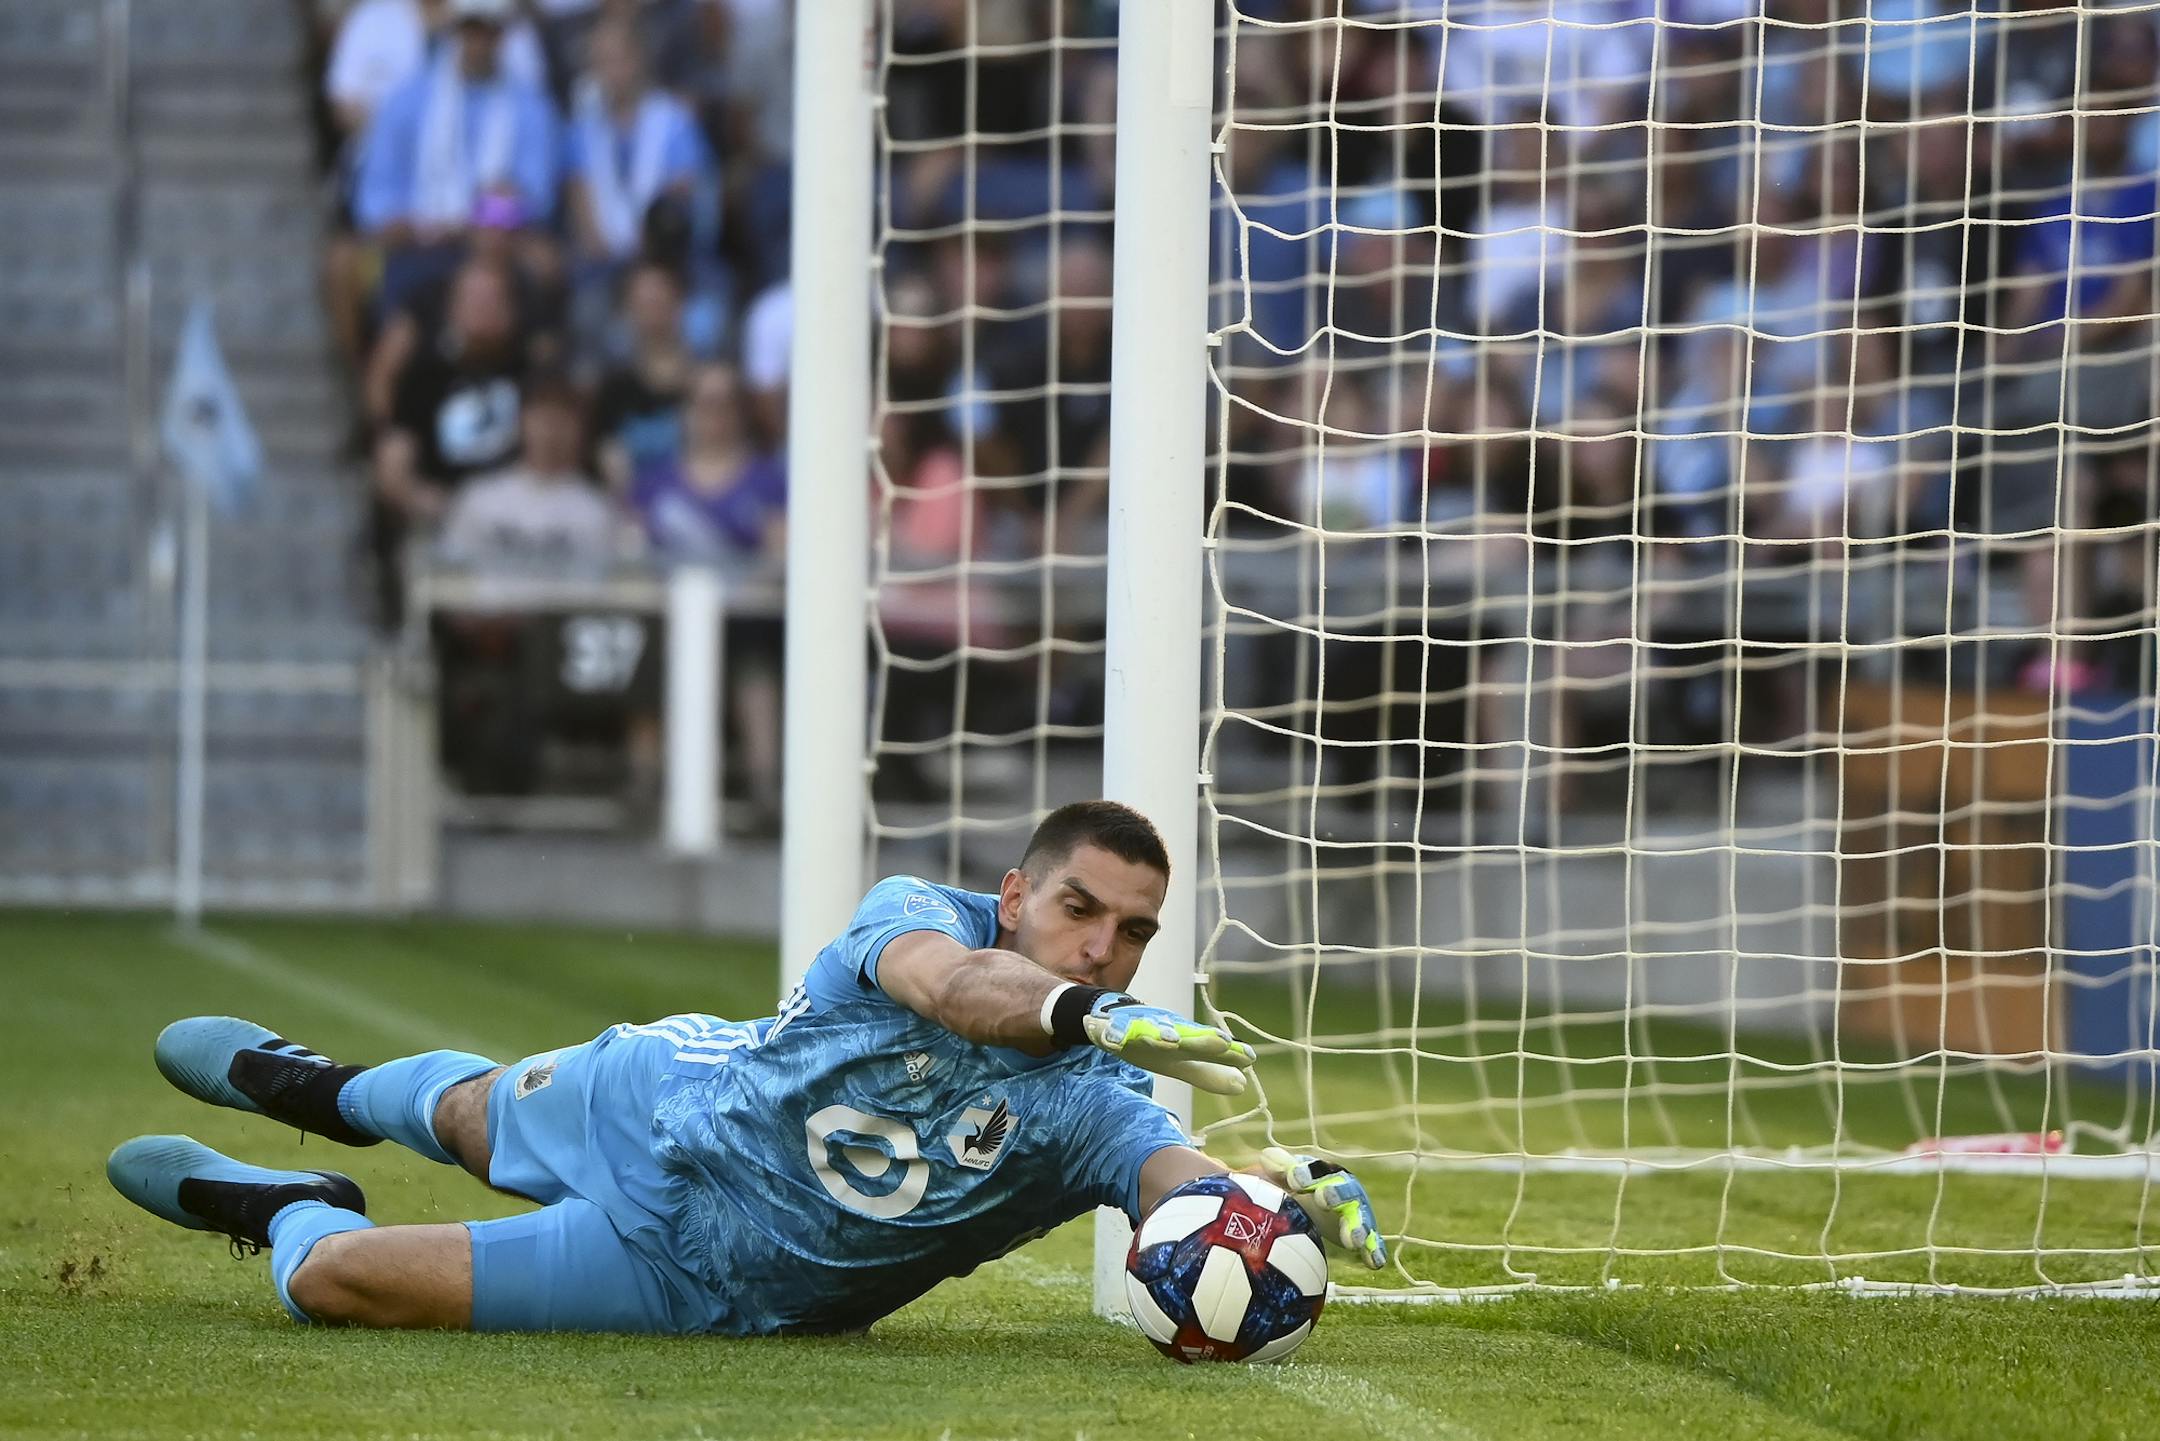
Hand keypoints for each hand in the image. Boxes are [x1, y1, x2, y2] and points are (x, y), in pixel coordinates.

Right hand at [1079, 996, 1255, 1095]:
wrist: (1110, 1017)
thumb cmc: (1151, 1042)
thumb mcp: (1180, 1062)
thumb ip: (1209, 1073)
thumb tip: (1243, 1085)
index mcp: (1183, 1041)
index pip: (1210, 1047)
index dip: (1229, 1052)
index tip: (1250, 1057)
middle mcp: (1164, 1030)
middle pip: (1186, 1035)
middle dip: (1203, 1039)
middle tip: (1223, 1042)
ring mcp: (1137, 1028)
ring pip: (1149, 1030)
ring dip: (1160, 1034)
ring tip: (1171, 1040)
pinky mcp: (1110, 1028)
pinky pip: (1109, 1031)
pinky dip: (1112, 1033)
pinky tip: (1114, 1040)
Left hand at [1259, 1147, 1387, 1269]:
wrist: (1314, 1208)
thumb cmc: (1300, 1187)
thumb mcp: (1287, 1176)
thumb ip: (1279, 1167)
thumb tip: (1266, 1157)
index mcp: (1326, 1173)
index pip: (1318, 1170)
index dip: (1307, 1174)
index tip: (1293, 1179)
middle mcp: (1347, 1190)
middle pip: (1345, 1190)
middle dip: (1336, 1194)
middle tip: (1322, 1199)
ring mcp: (1357, 1213)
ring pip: (1361, 1218)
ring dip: (1358, 1228)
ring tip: (1352, 1240)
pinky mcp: (1363, 1235)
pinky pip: (1372, 1244)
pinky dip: (1375, 1251)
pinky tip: (1374, 1263)